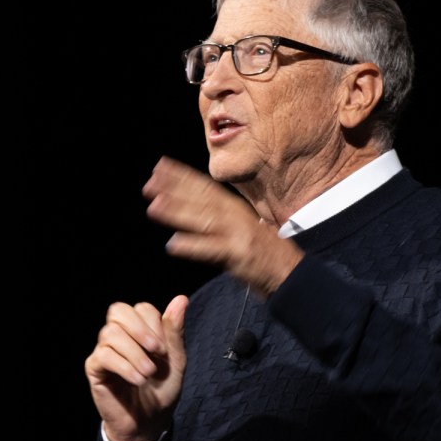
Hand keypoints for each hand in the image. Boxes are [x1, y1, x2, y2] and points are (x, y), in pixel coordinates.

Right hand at [84, 296, 187, 440]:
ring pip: (110, 333)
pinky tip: (138, 380)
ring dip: (135, 353)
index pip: (141, 308)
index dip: (154, 324)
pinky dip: (124, 366)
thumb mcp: (175, 360)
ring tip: (149, 373)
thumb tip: (181, 299)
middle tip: (157, 351)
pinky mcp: (95, 368)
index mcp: (139, 330)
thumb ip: (175, 331)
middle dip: (140, 328)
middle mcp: (119, 336)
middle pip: (118, 310)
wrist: (150, 421)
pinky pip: (103, 356)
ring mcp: (104, 351)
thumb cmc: (162, 390)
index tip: (164, 349)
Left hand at [143, 156, 302, 295]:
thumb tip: (192, 207)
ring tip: (154, 206)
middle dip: (175, 189)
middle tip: (149, 183)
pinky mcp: (240, 256)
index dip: (182, 176)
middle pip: (202, 199)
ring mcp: (238, 235)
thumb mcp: (243, 226)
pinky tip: (173, 244)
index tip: (159, 167)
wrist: (291, 273)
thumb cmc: (266, 253)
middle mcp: (236, 217)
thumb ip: (220, 216)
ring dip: (178, 212)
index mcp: (235, 208)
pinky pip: (212, 250)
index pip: (205, 187)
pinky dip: (193, 246)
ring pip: (204, 220)